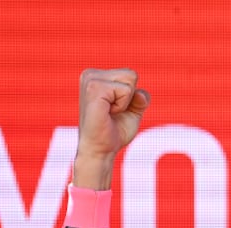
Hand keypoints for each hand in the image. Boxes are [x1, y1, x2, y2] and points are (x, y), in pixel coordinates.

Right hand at [74, 68, 149, 188]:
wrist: (101, 150)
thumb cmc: (114, 132)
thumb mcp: (133, 111)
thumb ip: (140, 98)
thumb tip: (139, 93)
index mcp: (96, 76)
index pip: (130, 74)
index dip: (131, 96)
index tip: (115, 110)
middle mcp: (90, 74)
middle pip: (131, 74)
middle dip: (130, 96)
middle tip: (113, 112)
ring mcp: (90, 80)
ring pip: (129, 79)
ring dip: (125, 101)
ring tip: (110, 112)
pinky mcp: (93, 88)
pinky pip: (125, 90)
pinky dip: (122, 105)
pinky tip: (108, 113)